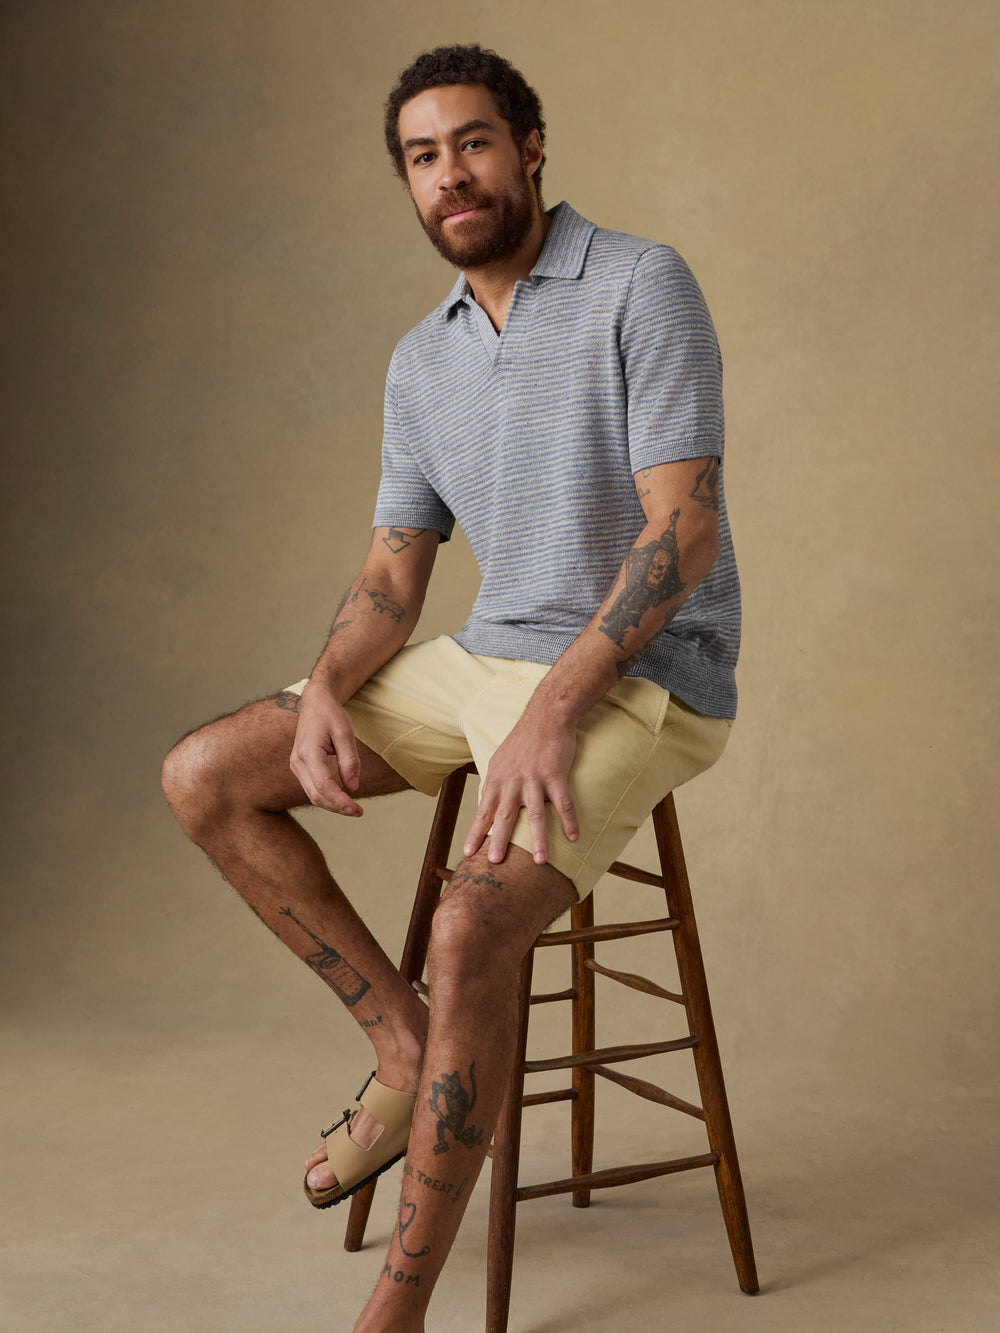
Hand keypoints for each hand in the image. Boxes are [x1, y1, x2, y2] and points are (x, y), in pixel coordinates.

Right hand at [289, 684, 362, 816]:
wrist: (314, 703)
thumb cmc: (330, 715)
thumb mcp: (346, 733)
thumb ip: (349, 761)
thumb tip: (353, 788)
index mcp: (308, 752)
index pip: (323, 785)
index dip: (340, 801)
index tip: (356, 809)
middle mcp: (297, 762)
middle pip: (316, 795)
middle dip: (337, 807)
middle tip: (359, 812)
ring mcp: (296, 766)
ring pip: (313, 795)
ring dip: (333, 804)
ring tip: (353, 809)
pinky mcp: (300, 767)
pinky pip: (312, 788)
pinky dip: (327, 797)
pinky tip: (342, 799)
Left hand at [463, 715, 579, 865]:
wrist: (545, 717)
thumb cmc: (523, 740)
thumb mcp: (499, 760)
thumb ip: (494, 783)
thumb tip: (485, 803)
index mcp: (497, 779)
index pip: (483, 810)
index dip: (476, 832)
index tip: (468, 852)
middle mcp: (512, 781)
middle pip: (504, 815)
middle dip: (499, 840)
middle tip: (495, 862)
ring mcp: (534, 778)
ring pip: (535, 814)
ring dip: (538, 839)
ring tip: (539, 861)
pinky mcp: (555, 774)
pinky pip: (563, 802)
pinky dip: (569, 821)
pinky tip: (573, 837)